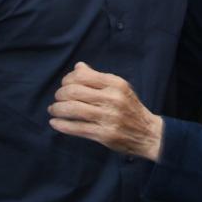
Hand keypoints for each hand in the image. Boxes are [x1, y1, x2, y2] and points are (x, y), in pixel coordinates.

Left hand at [49, 62, 163, 160]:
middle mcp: (112, 99)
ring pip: (73, 109)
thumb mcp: (119, 87)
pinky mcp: (104, 134)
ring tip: (53, 110)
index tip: (64, 84)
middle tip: (57, 98)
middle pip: (74, 92)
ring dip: (57, 109)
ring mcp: (108, 117)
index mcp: (115, 84)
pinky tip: (55, 122)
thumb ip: (98, 77)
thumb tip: (78, 66)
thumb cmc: (129, 107)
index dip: (68, 79)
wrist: (147, 133)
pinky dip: (61, 125)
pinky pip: (76, 128)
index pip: (82, 76)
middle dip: (60, 94)